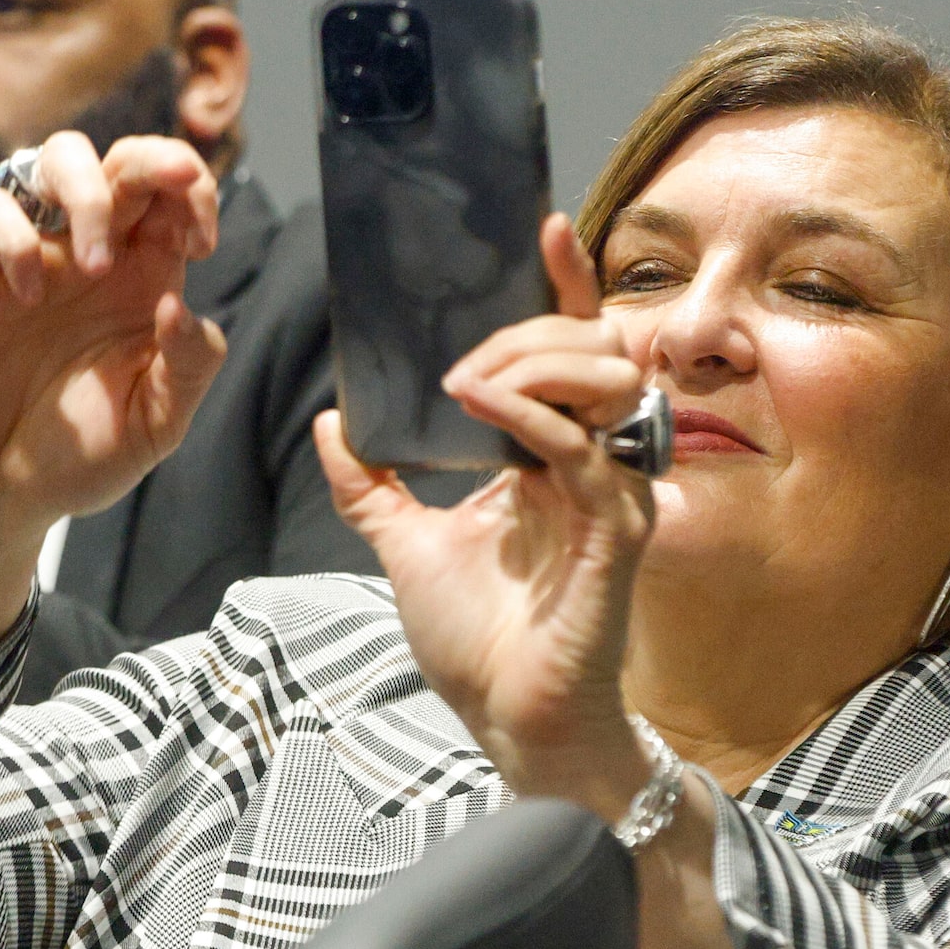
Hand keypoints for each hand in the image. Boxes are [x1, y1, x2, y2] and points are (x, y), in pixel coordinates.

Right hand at [0, 131, 226, 540]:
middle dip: (157, 158)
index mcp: (146, 278)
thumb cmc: (76, 457)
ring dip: (86, 188)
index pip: (176, 197)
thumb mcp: (157, 425)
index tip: (201, 245)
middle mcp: (95, 254)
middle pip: (125, 160)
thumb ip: (189, 367)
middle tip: (175, 184)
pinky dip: (14, 237)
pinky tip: (29, 296)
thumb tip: (181, 305)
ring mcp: (37, 257)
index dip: (197, 194)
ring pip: (55, 159)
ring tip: (94, 260)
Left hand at [317, 216, 655, 815]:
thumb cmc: (479, 644)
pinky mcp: (617, 530)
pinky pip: (583, 450)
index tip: (539, 226)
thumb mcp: (404, 546)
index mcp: (550, 454)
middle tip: (456, 361)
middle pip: (589, 347)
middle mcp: (593, 462)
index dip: (563, 286)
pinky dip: (529, 418)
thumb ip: (372, 485)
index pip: (571, 349)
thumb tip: (332, 425)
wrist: (509, 722)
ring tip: (462, 385)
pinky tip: (478, 407)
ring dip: (527, 364)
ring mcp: (612, 492)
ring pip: (600, 382)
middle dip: (522, 331)